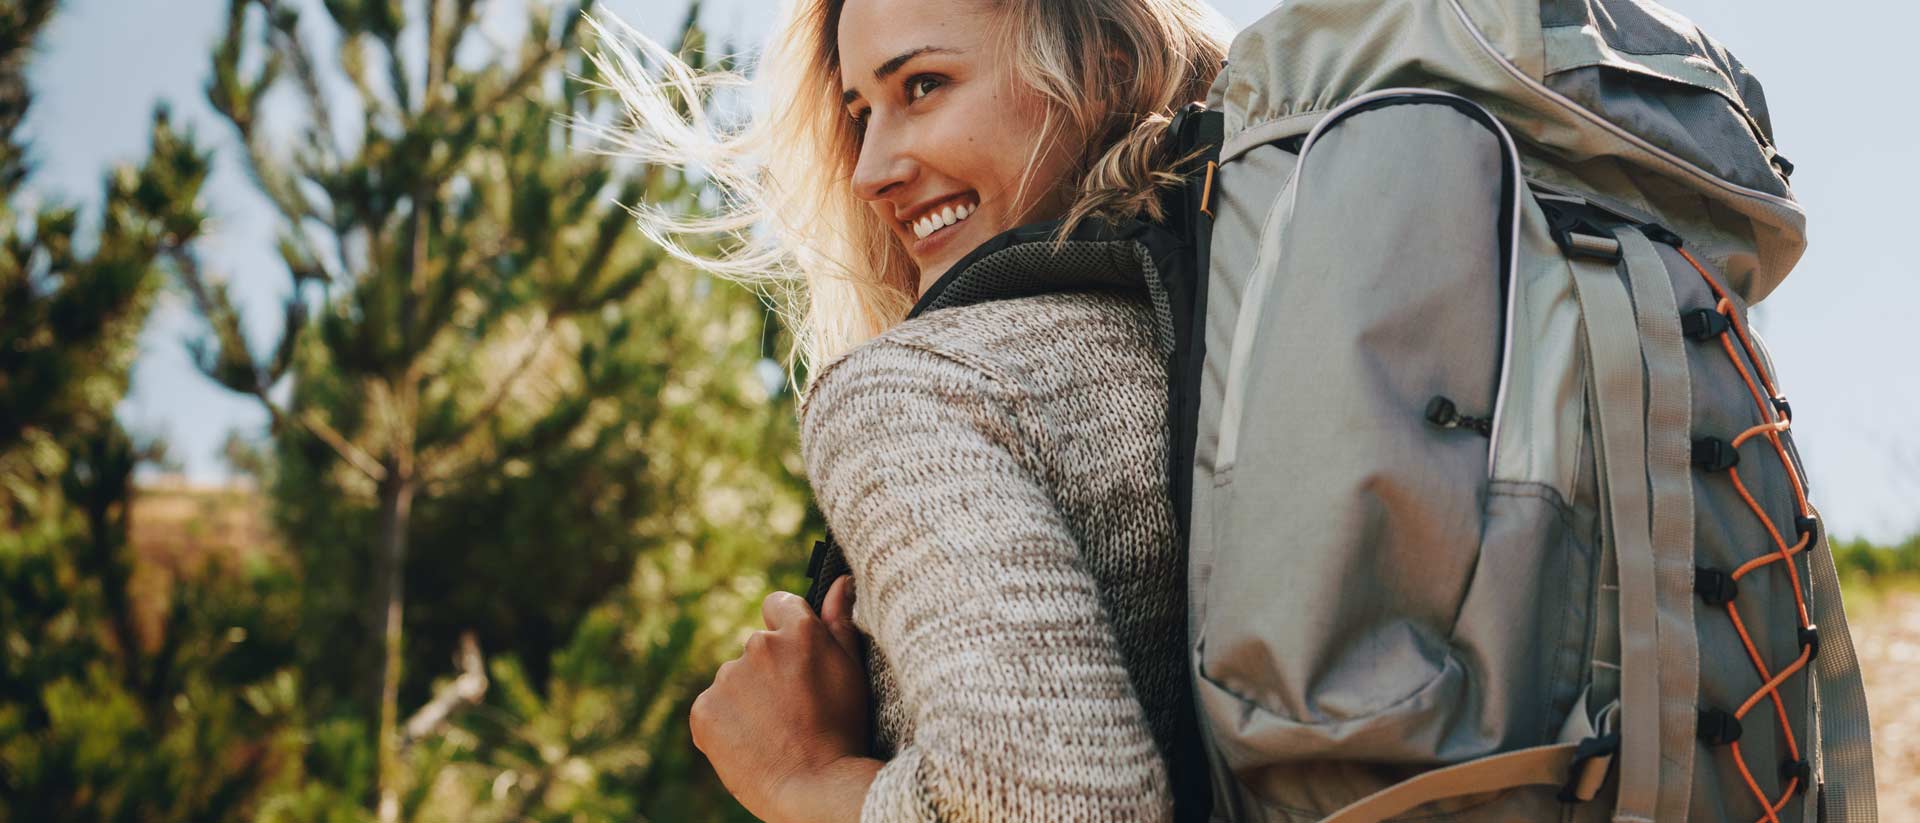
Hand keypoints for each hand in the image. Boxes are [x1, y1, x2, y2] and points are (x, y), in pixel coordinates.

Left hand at [691, 577, 870, 821]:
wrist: (814, 788)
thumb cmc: (843, 730)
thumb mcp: (852, 672)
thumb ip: (839, 622)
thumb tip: (839, 583)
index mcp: (797, 632)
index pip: (777, 606)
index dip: (785, 632)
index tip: (795, 661)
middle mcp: (758, 646)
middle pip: (756, 650)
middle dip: (768, 673)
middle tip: (792, 711)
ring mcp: (727, 679)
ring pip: (734, 681)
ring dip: (746, 699)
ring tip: (774, 732)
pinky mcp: (704, 711)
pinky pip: (712, 709)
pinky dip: (725, 724)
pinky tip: (751, 744)